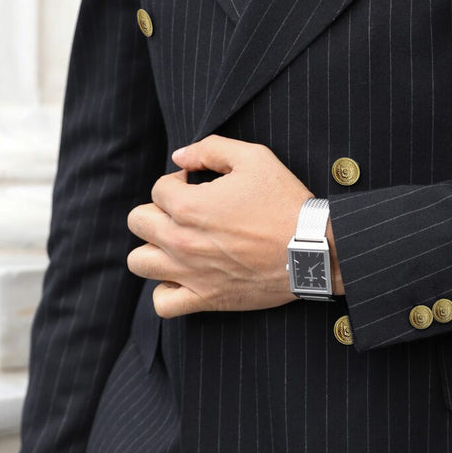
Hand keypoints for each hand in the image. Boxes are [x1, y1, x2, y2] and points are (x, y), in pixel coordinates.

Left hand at [126, 134, 339, 315]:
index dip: (179, 182)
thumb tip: (180, 156)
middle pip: (138, 221)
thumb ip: (210, 149)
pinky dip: (165, 291)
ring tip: (177, 243)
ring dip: (153, 249)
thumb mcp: (254, 158)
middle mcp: (180, 240)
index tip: (199, 185)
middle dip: (159, 210)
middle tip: (186, 212)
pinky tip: (182, 277)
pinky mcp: (205, 299)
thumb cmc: (285, 202)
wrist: (313, 250)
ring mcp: (190, 273)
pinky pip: (162, 304)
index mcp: (188, 206)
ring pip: (139, 262)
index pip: (158, 188)